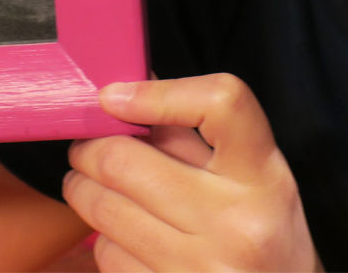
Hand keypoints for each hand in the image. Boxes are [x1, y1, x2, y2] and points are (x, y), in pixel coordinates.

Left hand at [64, 75, 319, 271]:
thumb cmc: (263, 233)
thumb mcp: (252, 178)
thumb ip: (195, 134)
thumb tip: (127, 91)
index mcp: (262, 177)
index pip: (219, 105)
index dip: (158, 94)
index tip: (115, 98)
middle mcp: (235, 223)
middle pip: (124, 161)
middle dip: (89, 150)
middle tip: (86, 148)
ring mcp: (201, 268)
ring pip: (104, 210)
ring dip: (84, 191)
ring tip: (92, 186)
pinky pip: (107, 256)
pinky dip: (104, 240)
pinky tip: (123, 236)